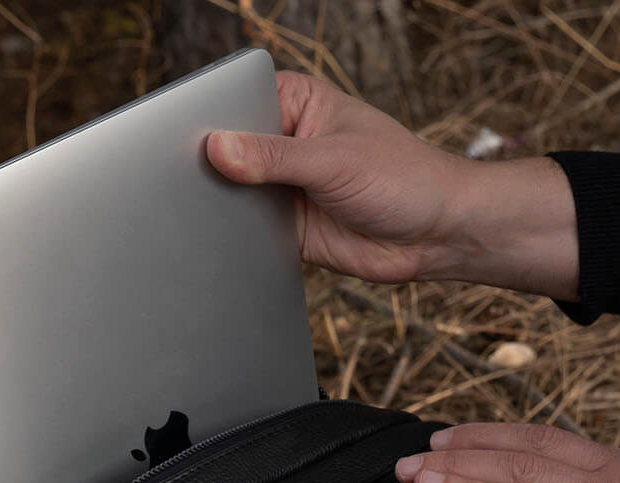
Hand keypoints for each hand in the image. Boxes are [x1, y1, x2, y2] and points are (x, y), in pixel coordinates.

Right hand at [206, 73, 579, 297]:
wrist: (434, 236)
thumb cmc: (402, 178)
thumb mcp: (333, 160)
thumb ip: (274, 158)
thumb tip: (218, 149)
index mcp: (294, 103)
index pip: (235, 103)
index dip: (209, 122)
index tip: (184, 142)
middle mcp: (283, 142)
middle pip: (228, 152)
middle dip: (212, 170)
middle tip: (188, 184)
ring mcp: (283, 187)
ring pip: (234, 196)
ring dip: (224, 208)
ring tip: (202, 216)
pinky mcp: (286, 229)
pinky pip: (248, 234)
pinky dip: (237, 240)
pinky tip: (224, 243)